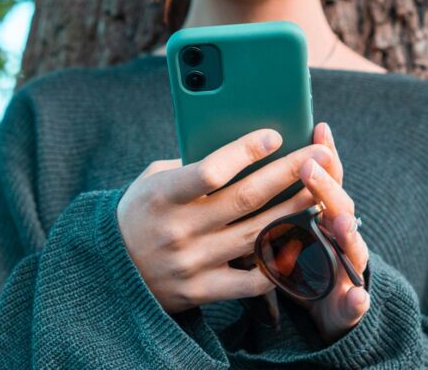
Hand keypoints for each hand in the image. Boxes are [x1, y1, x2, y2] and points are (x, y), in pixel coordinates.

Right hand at [116, 128, 331, 313]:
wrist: (108, 271)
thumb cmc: (139, 213)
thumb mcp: (152, 181)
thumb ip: (191, 167)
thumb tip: (242, 150)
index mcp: (162, 196)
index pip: (211, 171)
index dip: (246, 152)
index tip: (275, 136)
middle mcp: (178, 230)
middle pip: (246, 200)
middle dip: (288, 173)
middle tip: (319, 155)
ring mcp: (191, 264)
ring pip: (257, 236)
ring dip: (293, 212)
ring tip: (319, 191)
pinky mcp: (201, 291)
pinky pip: (250, 281)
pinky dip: (278, 263)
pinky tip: (299, 242)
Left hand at [291, 123, 370, 343]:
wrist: (329, 313)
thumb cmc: (299, 263)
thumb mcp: (287, 229)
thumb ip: (279, 202)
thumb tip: (245, 161)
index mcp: (326, 215)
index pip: (328, 180)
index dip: (326, 154)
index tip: (318, 128)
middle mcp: (342, 237)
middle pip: (340, 208)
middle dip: (326, 188)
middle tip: (309, 166)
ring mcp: (349, 268)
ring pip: (354, 248)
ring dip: (348, 235)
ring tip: (340, 223)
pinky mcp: (350, 303)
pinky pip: (353, 302)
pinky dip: (356, 300)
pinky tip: (357, 297)